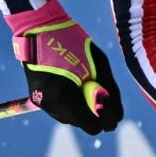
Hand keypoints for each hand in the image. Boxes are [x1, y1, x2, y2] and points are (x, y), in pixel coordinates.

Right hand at [8, 0, 123, 133]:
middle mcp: (50, 105)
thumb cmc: (73, 42)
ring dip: (83, 108)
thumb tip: (117, 117)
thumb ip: (109, 92)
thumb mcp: (99, 64)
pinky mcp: (38, 99)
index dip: (106, 119)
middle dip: (94, 111)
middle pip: (82, 124)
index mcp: (64, 96)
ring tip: (83, 82)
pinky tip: (73, 85)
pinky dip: (71, 103)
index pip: (92, 126)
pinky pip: (61, 111)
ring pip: (71, 120)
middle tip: (96, 87)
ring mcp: (42, 103)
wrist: (39, 29)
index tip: (110, 104)